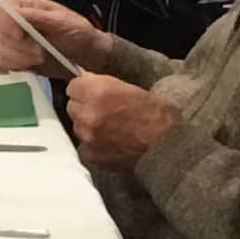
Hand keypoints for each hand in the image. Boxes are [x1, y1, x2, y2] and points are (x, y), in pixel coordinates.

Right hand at [0, 0, 109, 72]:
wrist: (85, 53)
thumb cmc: (76, 32)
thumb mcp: (61, 21)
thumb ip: (34, 16)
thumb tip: (9, 12)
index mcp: (23, 4)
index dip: (7, 24)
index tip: (21, 36)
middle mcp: (14, 19)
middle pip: (1, 33)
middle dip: (21, 45)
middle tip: (40, 51)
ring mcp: (12, 38)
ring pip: (2, 49)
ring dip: (23, 57)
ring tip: (41, 57)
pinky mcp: (14, 56)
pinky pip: (6, 63)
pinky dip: (20, 65)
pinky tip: (35, 64)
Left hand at [62, 73, 178, 168]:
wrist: (167, 146)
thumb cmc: (157, 115)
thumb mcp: (132, 88)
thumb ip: (104, 85)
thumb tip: (88, 83)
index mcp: (98, 92)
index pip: (73, 85)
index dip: (85, 88)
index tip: (93, 90)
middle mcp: (88, 114)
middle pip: (72, 105)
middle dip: (84, 105)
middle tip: (103, 109)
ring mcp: (88, 137)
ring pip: (77, 125)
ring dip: (88, 124)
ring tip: (109, 127)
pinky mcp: (91, 155)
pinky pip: (84, 144)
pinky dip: (93, 143)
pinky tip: (110, 142)